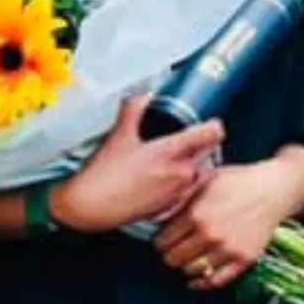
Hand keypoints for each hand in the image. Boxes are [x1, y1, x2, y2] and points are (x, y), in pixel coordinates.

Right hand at [50, 96, 224, 232]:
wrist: (91, 207)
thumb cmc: (103, 175)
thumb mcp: (119, 135)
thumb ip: (134, 110)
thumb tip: (142, 96)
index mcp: (172, 153)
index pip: (212, 133)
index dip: (213, 125)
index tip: (209, 123)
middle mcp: (181, 173)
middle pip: (210, 153)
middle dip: (204, 145)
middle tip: (189, 140)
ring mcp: (179, 193)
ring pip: (202, 173)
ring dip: (196, 165)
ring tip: (177, 160)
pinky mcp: (172, 208)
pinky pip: (191, 192)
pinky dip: (186, 183)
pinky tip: (167, 180)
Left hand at [152, 158, 303, 290]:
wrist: (276, 188)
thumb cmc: (240, 180)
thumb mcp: (205, 180)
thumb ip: (182, 199)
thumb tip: (158, 214)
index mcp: (196, 213)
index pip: (162, 241)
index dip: (160, 240)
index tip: (164, 240)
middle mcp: (210, 234)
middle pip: (172, 259)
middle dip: (170, 255)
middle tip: (174, 250)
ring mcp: (227, 249)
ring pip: (191, 271)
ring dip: (186, 266)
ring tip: (188, 259)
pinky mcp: (244, 259)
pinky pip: (216, 280)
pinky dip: (202, 283)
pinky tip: (197, 279)